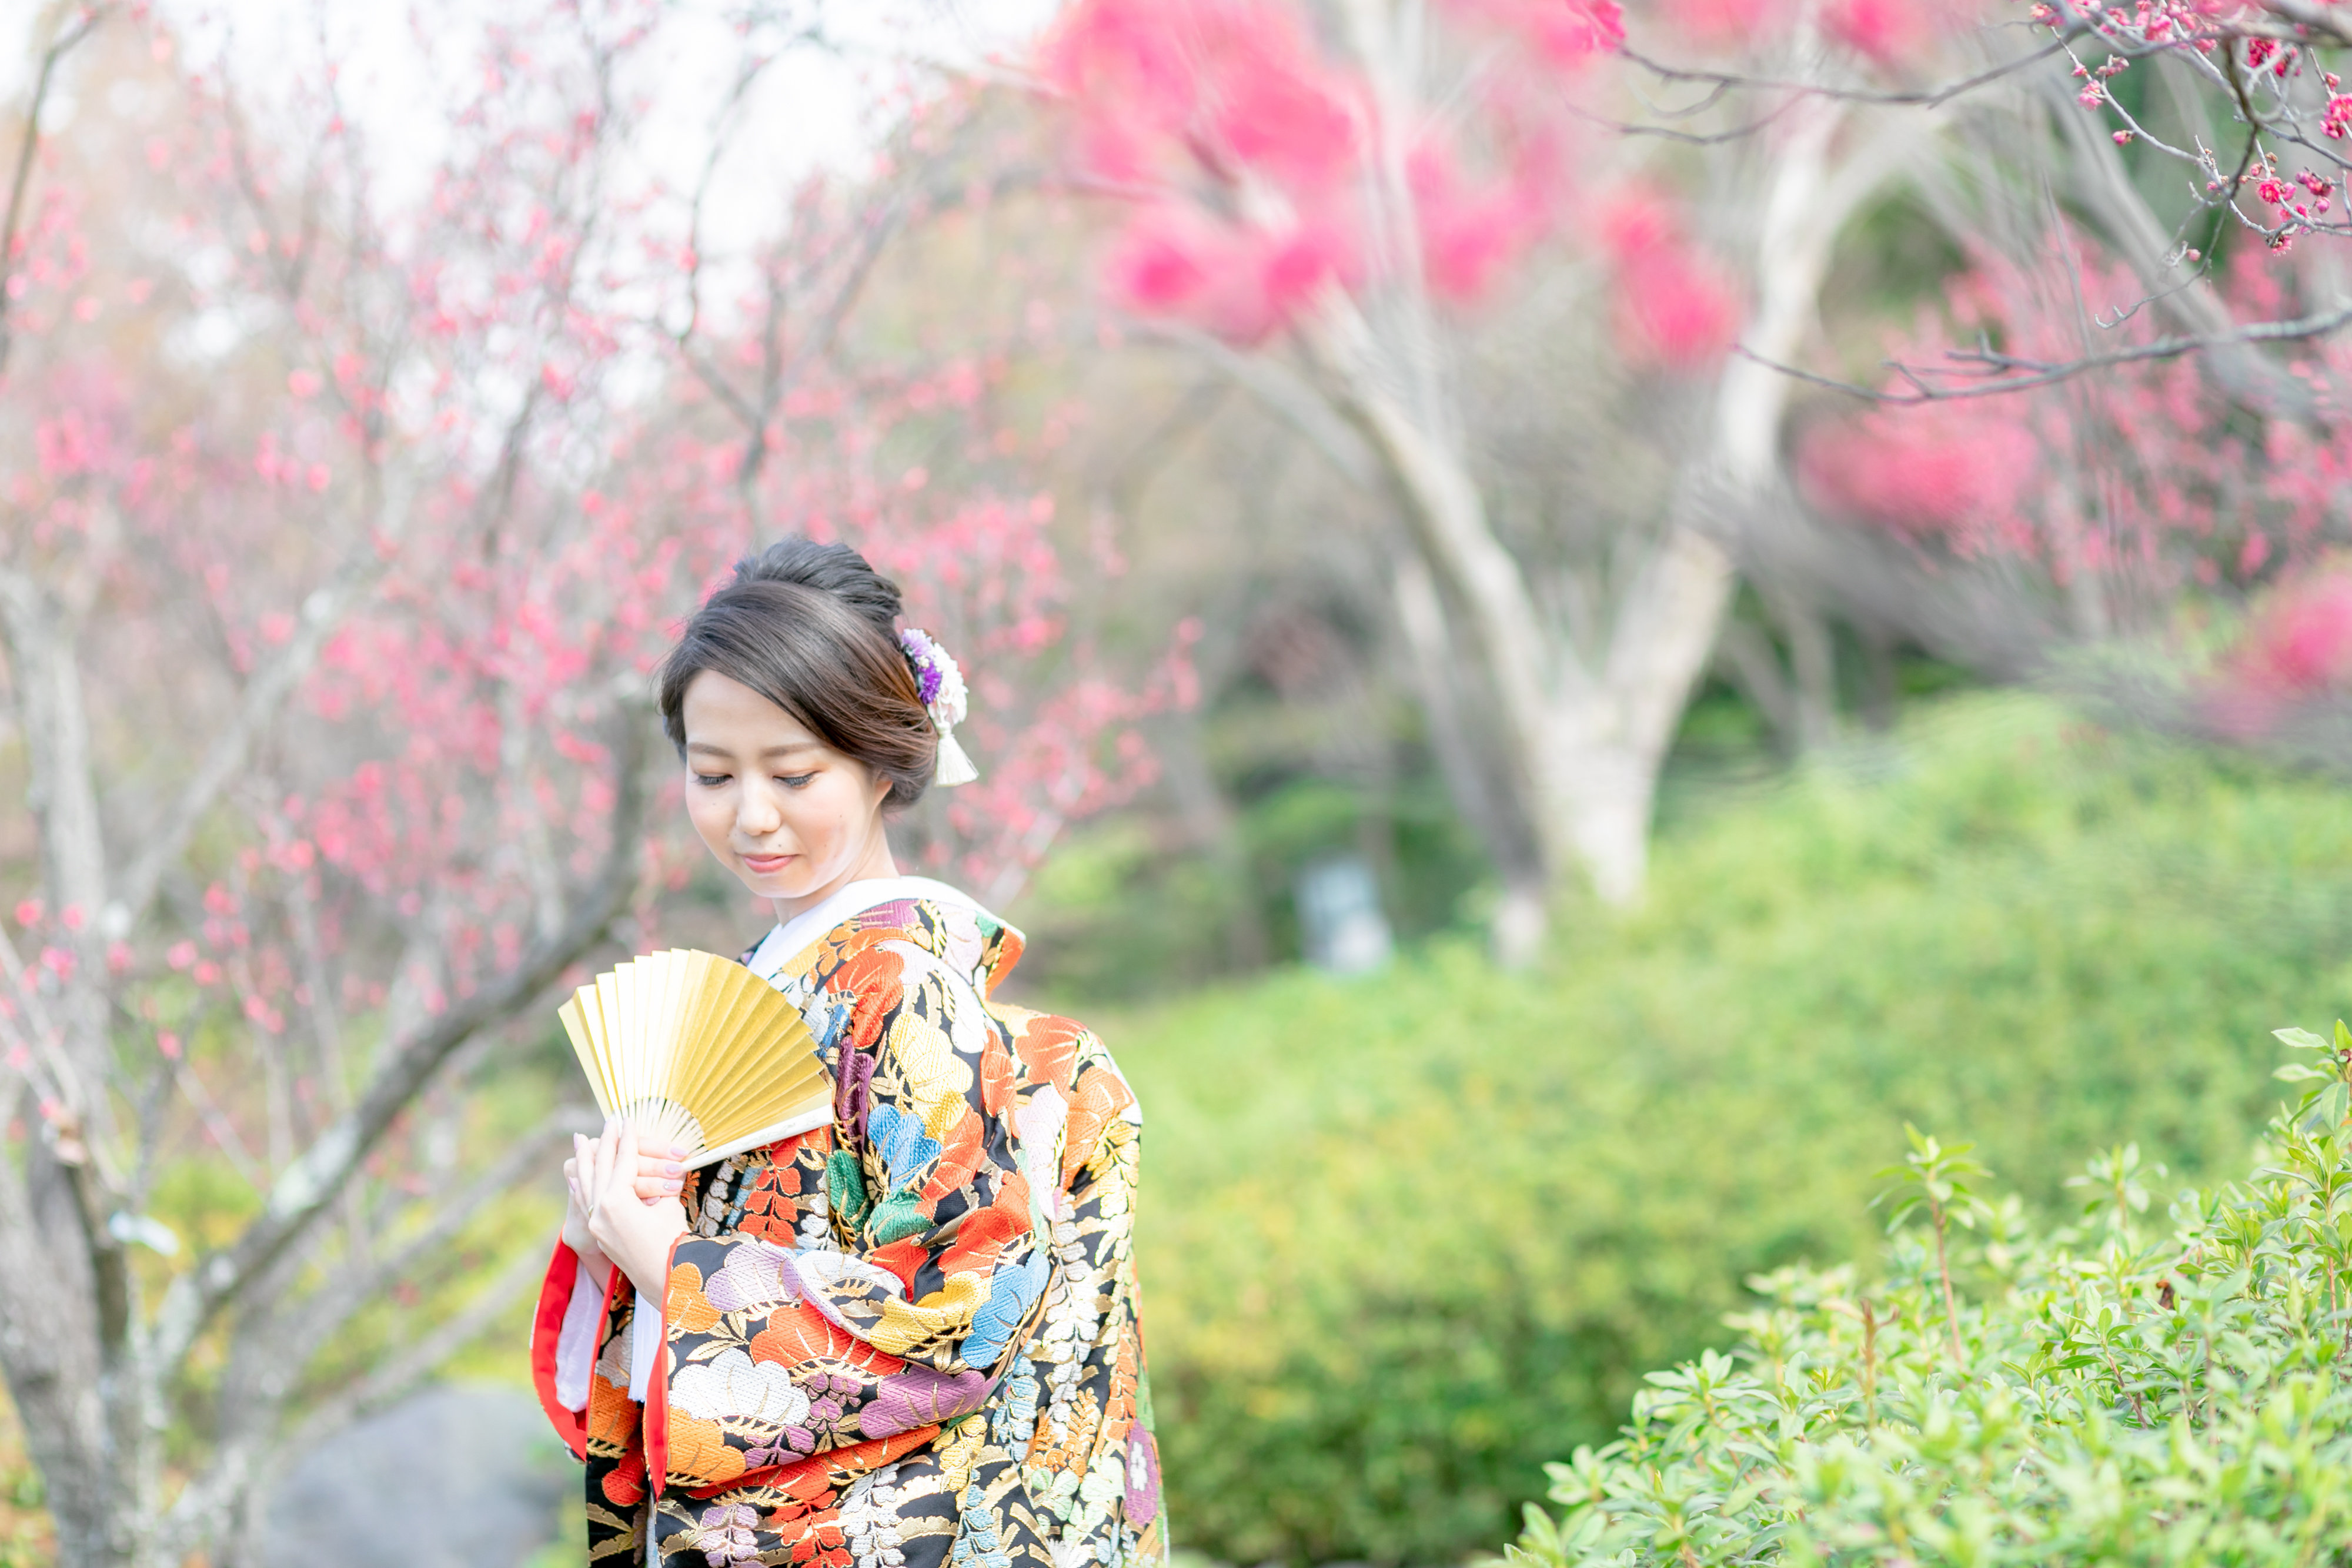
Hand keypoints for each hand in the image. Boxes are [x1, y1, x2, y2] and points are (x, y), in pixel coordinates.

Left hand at [571, 1122, 688, 1299]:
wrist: (668, 1279)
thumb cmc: (674, 1241)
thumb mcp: (668, 1205)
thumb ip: (653, 1183)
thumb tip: (650, 1169)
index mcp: (616, 1201)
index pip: (623, 1162)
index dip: (628, 1140)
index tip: (628, 1120)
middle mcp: (599, 1211)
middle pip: (600, 1169)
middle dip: (605, 1143)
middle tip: (608, 1123)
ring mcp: (595, 1223)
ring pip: (587, 1184)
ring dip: (584, 1160)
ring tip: (581, 1139)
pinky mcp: (598, 1233)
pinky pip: (584, 1202)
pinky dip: (580, 1185)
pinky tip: (576, 1174)